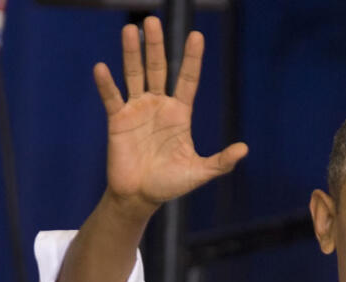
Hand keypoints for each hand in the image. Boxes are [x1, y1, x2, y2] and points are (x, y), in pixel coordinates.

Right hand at [95, 16, 246, 212]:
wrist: (140, 197)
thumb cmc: (170, 184)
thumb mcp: (198, 173)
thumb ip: (220, 162)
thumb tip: (244, 149)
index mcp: (180, 113)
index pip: (188, 79)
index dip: (192, 58)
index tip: (197, 36)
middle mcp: (158, 105)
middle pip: (158, 68)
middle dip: (156, 45)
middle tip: (153, 20)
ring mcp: (137, 110)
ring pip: (134, 75)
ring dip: (132, 53)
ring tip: (131, 30)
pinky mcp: (118, 120)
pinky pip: (112, 97)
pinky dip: (106, 84)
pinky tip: (101, 68)